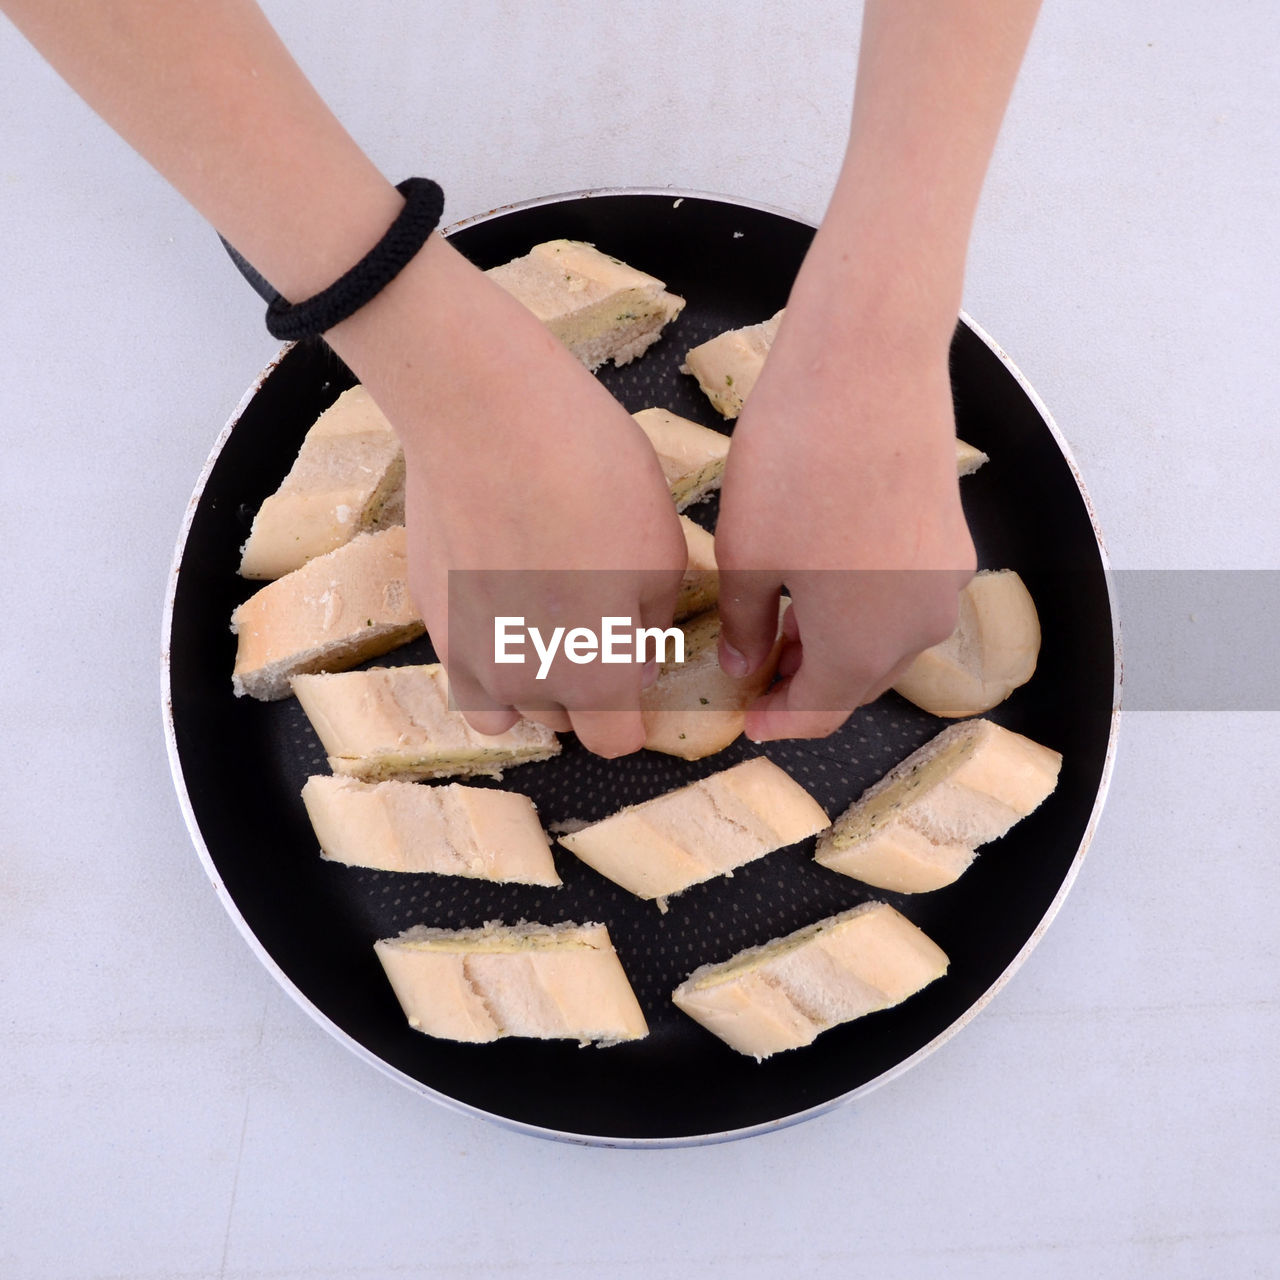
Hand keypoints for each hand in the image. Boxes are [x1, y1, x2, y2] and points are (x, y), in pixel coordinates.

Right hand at [329, 235, 686, 755]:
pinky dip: (486, 642)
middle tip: (598, 616)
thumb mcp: (662, 550)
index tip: (640, 668)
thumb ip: (652, 623)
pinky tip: (503, 581)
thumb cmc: (591, 476)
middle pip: (561, 721)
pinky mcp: (427, 613)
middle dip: (586, 686)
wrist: (484, 412)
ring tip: (546, 612)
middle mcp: (520, 684)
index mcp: (590, 678)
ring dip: (530, 676)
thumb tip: (638, 656)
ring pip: (505, 700)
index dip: (635, 710)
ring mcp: (463, 652)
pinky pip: (464, 658)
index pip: (616, 742)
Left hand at [714, 273, 975, 740]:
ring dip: (834, 645)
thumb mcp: (747, 553)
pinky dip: (862, 607)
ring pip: (883, 640)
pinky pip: (902, 598)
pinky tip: (822, 583)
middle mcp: (919, 628)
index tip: (747, 719)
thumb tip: (746, 666)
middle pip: (858, 681)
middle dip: (806, 683)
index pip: (818, 711)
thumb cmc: (796, 461)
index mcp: (865, 647)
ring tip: (780, 628)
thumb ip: (746, 625)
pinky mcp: (950, 539)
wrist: (868, 363)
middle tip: (756, 673)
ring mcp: (944, 582)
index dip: (779, 720)